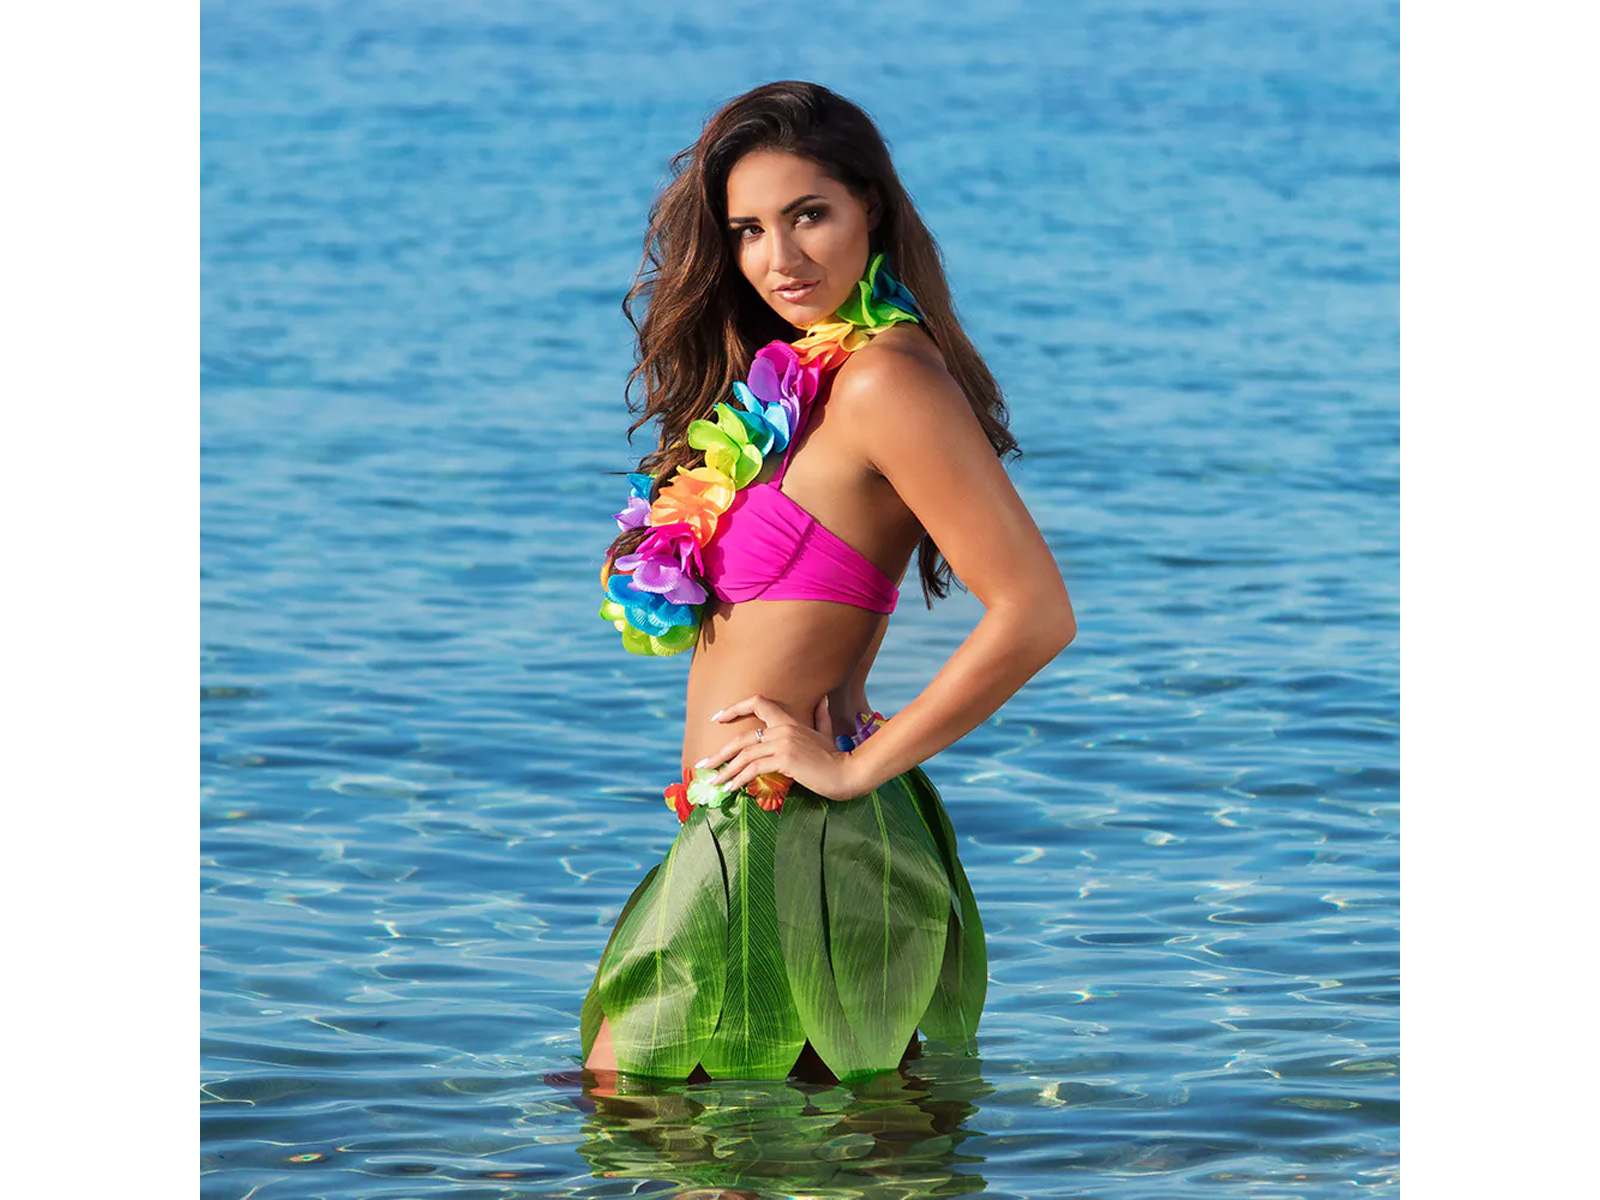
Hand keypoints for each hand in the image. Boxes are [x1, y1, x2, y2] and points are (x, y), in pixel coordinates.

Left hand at [700, 693, 863, 802]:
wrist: (848, 772)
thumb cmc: (836, 758)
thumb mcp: (826, 734)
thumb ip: (820, 717)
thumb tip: (823, 699)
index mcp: (789, 721)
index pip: (758, 703)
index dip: (734, 709)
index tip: (716, 718)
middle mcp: (783, 729)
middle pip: (742, 738)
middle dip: (719, 753)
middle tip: (703, 765)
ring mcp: (783, 743)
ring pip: (744, 755)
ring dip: (725, 771)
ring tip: (714, 783)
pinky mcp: (785, 759)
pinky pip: (754, 768)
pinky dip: (739, 779)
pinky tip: (731, 788)